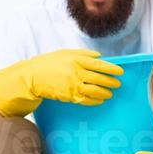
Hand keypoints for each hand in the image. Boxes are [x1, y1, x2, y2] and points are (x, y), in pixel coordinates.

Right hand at [0, 48, 122, 117]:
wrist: (32, 77)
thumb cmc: (48, 63)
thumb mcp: (65, 53)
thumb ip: (83, 54)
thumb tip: (99, 57)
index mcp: (76, 59)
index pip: (99, 65)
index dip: (111, 69)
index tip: (120, 72)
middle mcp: (76, 72)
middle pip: (99, 78)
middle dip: (110, 82)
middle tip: (117, 84)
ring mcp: (73, 85)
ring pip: (95, 90)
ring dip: (105, 92)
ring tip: (110, 93)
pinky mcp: (69, 96)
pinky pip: (86, 100)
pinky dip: (95, 100)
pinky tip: (100, 100)